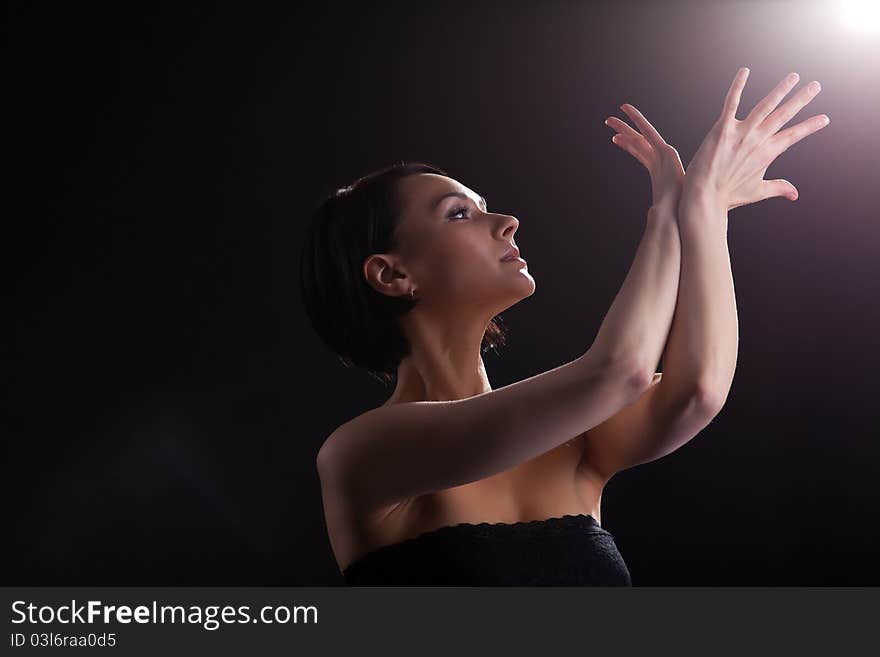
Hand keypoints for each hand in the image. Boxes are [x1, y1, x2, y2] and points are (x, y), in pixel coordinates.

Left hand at [606, 103, 684, 211]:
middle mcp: (660, 159)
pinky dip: (634, 132)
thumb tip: (654, 216)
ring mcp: (663, 155)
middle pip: (637, 141)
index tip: (616, 138)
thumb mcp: (663, 204)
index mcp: (658, 169)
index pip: (639, 152)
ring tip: (609, 120)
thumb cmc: (672, 211)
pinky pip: (647, 138)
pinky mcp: (666, 154)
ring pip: (639, 138)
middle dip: (623, 130)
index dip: (628, 144)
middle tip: (609, 121)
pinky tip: (619, 131)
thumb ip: (657, 208)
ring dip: (624, 128)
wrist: (680, 208)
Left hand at [681, 68, 829, 210]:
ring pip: (765, 106)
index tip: (825, 118)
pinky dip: (738, 87)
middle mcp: (757, 141)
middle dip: (801, 100)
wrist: (704, 196)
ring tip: (793, 77)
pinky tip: (744, 71)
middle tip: (816, 85)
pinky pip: (731, 103)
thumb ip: (778, 188)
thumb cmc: (728, 196)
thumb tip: (794, 194)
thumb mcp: (757, 191)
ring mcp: (740, 133)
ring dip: (781, 90)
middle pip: (784, 116)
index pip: (793, 136)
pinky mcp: (722, 129)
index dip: (809, 126)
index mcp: (767, 153)